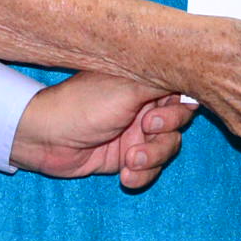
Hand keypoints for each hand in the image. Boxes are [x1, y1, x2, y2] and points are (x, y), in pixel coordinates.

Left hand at [13, 71, 199, 191]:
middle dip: (165, 132)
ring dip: (153, 157)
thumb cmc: (84, 105)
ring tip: (130, 159)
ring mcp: (136, 133)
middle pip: (179, 123)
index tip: (165, 110)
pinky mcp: (127, 158)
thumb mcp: (129, 87)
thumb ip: (164, 81)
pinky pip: (150, 170)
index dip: (180, 106)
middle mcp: (144, 106)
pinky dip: (142, 175)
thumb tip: (192, 65)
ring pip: (167, 149)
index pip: (180, 92)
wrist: (47, 139)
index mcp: (144, 82)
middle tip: (145, 128)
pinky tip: (125, 175)